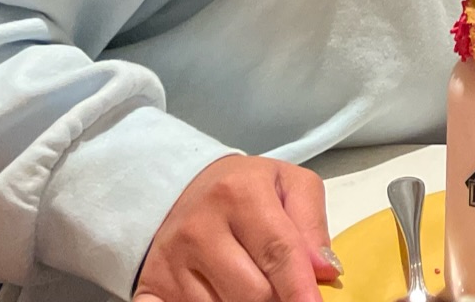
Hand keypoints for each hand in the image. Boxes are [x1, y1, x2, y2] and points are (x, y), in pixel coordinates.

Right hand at [132, 155, 337, 301]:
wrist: (181, 189)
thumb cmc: (246, 189)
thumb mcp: (289, 185)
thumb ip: (312, 223)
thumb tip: (325, 270)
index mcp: (239, 193)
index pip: (278, 251)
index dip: (299, 288)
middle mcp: (199, 228)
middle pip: (252, 292)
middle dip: (277, 301)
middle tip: (284, 293)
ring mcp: (169, 261)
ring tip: (253, 289)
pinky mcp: (149, 286)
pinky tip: (221, 298)